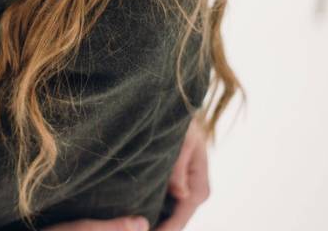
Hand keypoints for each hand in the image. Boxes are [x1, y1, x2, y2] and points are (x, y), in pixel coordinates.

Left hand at [45, 120, 209, 230]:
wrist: (173, 109)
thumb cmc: (180, 121)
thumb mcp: (183, 138)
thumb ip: (179, 165)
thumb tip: (181, 194)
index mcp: (198, 184)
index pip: (183, 214)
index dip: (167, 228)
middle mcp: (192, 191)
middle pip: (175, 220)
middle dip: (158, 227)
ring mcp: (181, 190)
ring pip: (167, 215)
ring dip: (152, 221)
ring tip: (129, 226)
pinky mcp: (170, 186)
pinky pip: (160, 205)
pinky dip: (149, 211)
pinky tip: (131, 214)